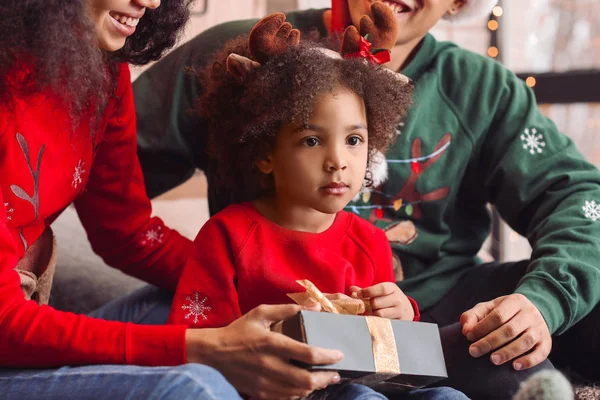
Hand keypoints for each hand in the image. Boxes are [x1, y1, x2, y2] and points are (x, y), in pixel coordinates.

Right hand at [185, 304, 342, 398]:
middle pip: (306, 380)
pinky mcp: (259, 392)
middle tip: (336, 373)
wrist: (213, 353)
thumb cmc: (239, 330)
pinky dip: (299, 394)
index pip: (307, 354)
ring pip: (298, 392)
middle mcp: (269, 365)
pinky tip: (304, 387)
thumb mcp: (261, 313)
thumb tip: (314, 307)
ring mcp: (264, 382)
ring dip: (315, 387)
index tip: (339, 355)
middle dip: (326, 378)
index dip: (328, 356)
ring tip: (325, 380)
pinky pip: (285, 398)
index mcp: (271, 343)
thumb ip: (287, 309)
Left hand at [350, 282, 413, 319]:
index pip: (381, 289)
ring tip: (373, 313)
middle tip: (366, 306)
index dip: (368, 291)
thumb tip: (352, 289)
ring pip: (379, 314)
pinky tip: (377, 319)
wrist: (407, 309)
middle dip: (368, 305)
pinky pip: (384, 323)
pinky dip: (378, 321)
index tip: (358, 295)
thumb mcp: (381, 292)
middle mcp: (398, 299)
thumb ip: (367, 291)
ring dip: (372, 314)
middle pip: (376, 302)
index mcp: (392, 288)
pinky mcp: (401, 322)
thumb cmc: (389, 299)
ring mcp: (400, 311)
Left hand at [460, 294, 551, 369]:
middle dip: (490, 342)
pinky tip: (515, 366)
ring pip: (525, 341)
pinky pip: (541, 353)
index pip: (497, 315)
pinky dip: (529, 360)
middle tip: (474, 352)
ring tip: (493, 360)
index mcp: (515, 301)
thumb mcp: (489, 308)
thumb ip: (474, 316)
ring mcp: (540, 328)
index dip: (482, 327)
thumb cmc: (504, 312)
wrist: (532, 312)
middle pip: (510, 329)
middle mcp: (530, 313)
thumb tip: (465, 329)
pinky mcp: (546, 342)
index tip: (469, 336)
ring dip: (508, 352)